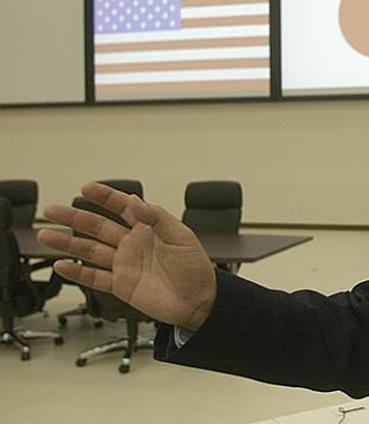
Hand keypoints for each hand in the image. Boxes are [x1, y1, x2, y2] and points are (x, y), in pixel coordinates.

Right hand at [37, 182, 215, 330]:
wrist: (199, 302)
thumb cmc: (196, 268)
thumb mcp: (182, 237)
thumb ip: (157, 219)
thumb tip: (136, 201)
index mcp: (149, 228)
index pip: (122, 207)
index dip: (105, 197)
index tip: (86, 188)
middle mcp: (133, 244)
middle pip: (98, 227)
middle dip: (75, 218)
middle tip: (52, 210)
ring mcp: (125, 264)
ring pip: (90, 250)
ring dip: (68, 242)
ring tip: (45, 234)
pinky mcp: (121, 285)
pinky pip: (94, 277)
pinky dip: (77, 272)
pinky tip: (61, 265)